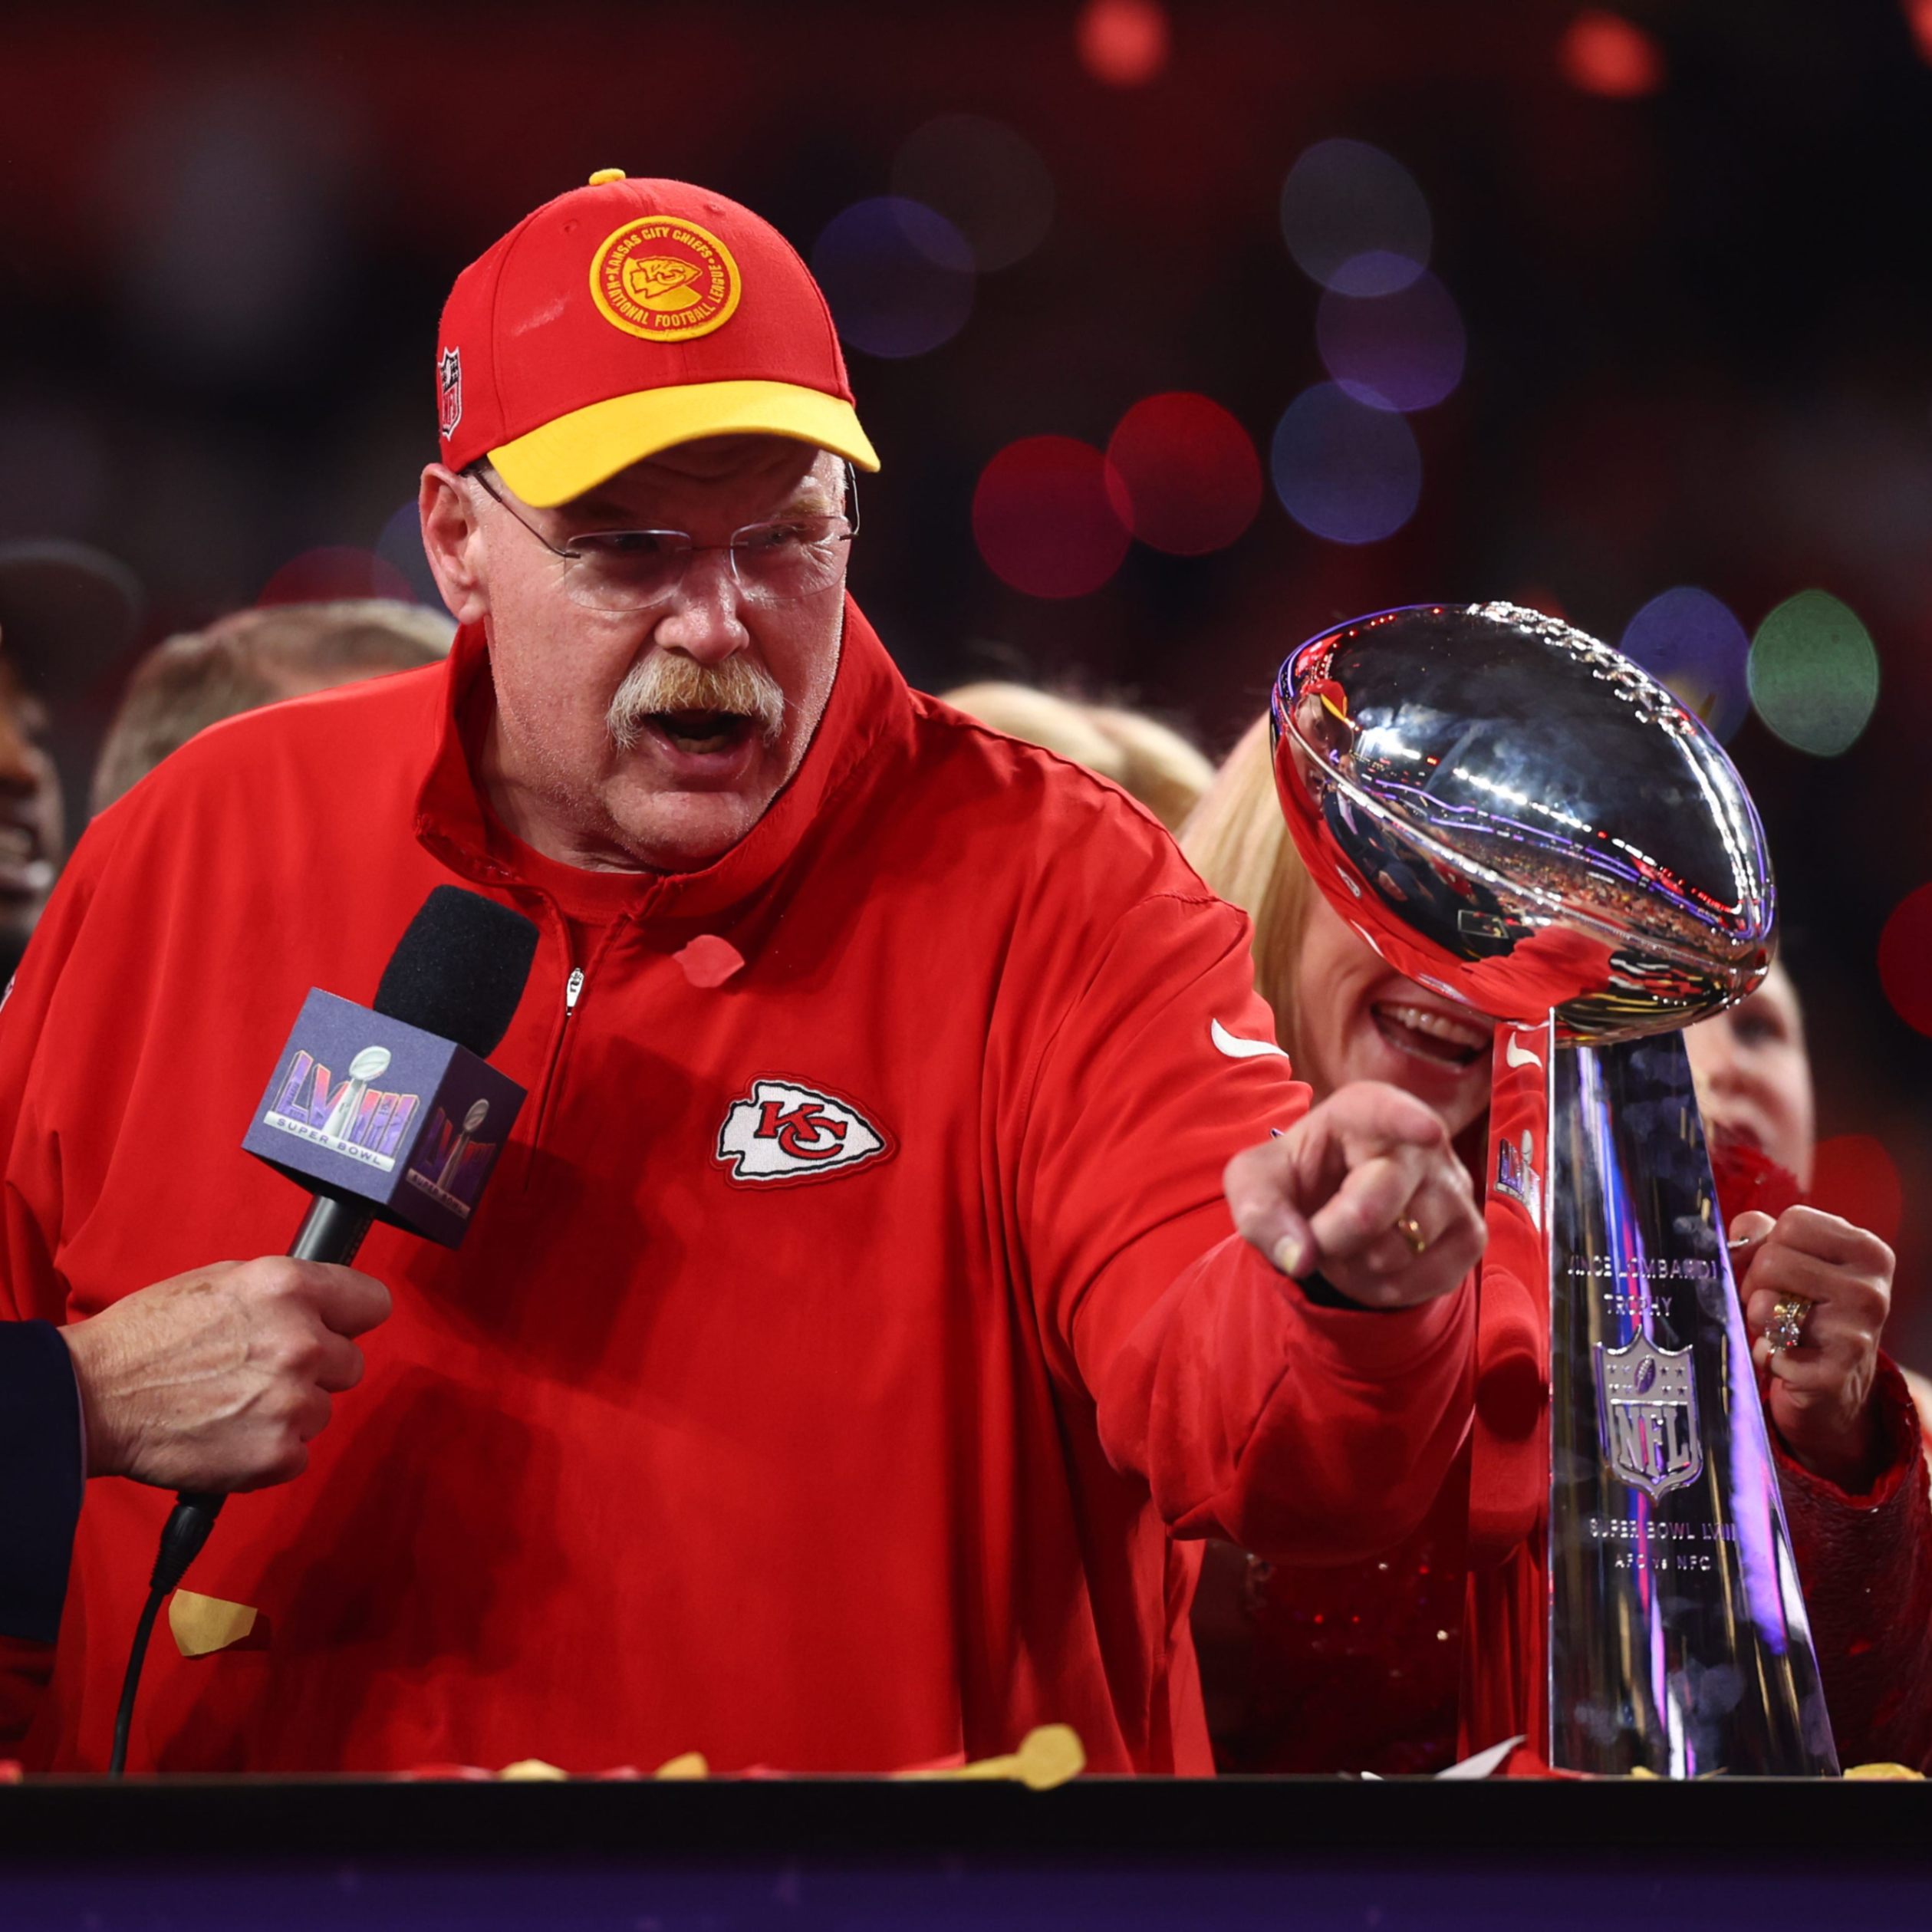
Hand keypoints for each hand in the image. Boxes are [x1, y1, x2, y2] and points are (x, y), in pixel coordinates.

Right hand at [60, 1257, 391, 1492]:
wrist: (90, 1397)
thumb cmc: (148, 1336)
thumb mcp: (223, 1280)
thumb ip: (285, 1293)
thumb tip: (325, 1305)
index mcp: (289, 1289)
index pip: (374, 1303)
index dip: (352, 1318)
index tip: (339, 1328)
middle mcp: (301, 1343)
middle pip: (351, 1363)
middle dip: (316, 1370)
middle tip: (261, 1372)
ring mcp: (292, 1402)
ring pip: (323, 1410)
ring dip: (289, 1412)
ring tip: (232, 1403)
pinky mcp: (277, 1454)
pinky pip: (298, 1453)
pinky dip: (269, 1451)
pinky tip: (229, 1434)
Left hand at [1225, 1080, 1484, 1309]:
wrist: (1333, 1206)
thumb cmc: (1296, 1180)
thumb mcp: (1255, 1185)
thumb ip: (1260, 1213)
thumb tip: (1300, 1258)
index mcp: (1363, 1110)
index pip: (1388, 1111)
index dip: (1406, 1122)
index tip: (1425, 1132)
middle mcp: (1422, 1142)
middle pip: (1370, 1209)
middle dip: (1328, 1237)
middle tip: (1315, 1231)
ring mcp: (1454, 1188)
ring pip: (1399, 1251)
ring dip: (1355, 1265)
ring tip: (1346, 1242)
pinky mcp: (1471, 1234)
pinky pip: (1427, 1280)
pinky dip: (1387, 1288)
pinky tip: (1373, 1263)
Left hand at [1733, 1206, 1892, 1488]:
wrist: (1834, 1385)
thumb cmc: (1807, 1310)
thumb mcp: (1792, 1260)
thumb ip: (1760, 1234)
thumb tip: (1737, 1237)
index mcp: (1867, 1252)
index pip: (1794, 1221)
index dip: (1770, 1245)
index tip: (1781, 1270)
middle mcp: (1870, 1290)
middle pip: (1772, 1260)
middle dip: (1756, 1283)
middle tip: (1774, 1304)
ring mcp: (1856, 1333)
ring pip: (1766, 1304)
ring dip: (1758, 1320)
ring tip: (1778, 1329)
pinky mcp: (1834, 1374)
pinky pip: (1769, 1351)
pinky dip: (1764, 1356)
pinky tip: (1785, 1360)